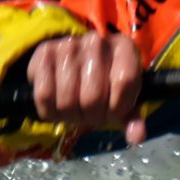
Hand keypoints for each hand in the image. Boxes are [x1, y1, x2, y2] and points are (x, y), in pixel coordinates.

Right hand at [25, 32, 147, 144]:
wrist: (77, 60)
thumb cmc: (107, 81)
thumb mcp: (125, 95)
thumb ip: (132, 117)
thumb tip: (136, 137)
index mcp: (125, 48)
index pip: (124, 83)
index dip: (117, 108)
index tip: (113, 114)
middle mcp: (97, 41)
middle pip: (92, 98)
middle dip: (92, 117)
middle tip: (91, 116)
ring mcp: (69, 45)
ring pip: (67, 100)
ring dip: (71, 116)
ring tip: (76, 112)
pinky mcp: (44, 52)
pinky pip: (43, 95)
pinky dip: (50, 111)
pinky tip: (58, 107)